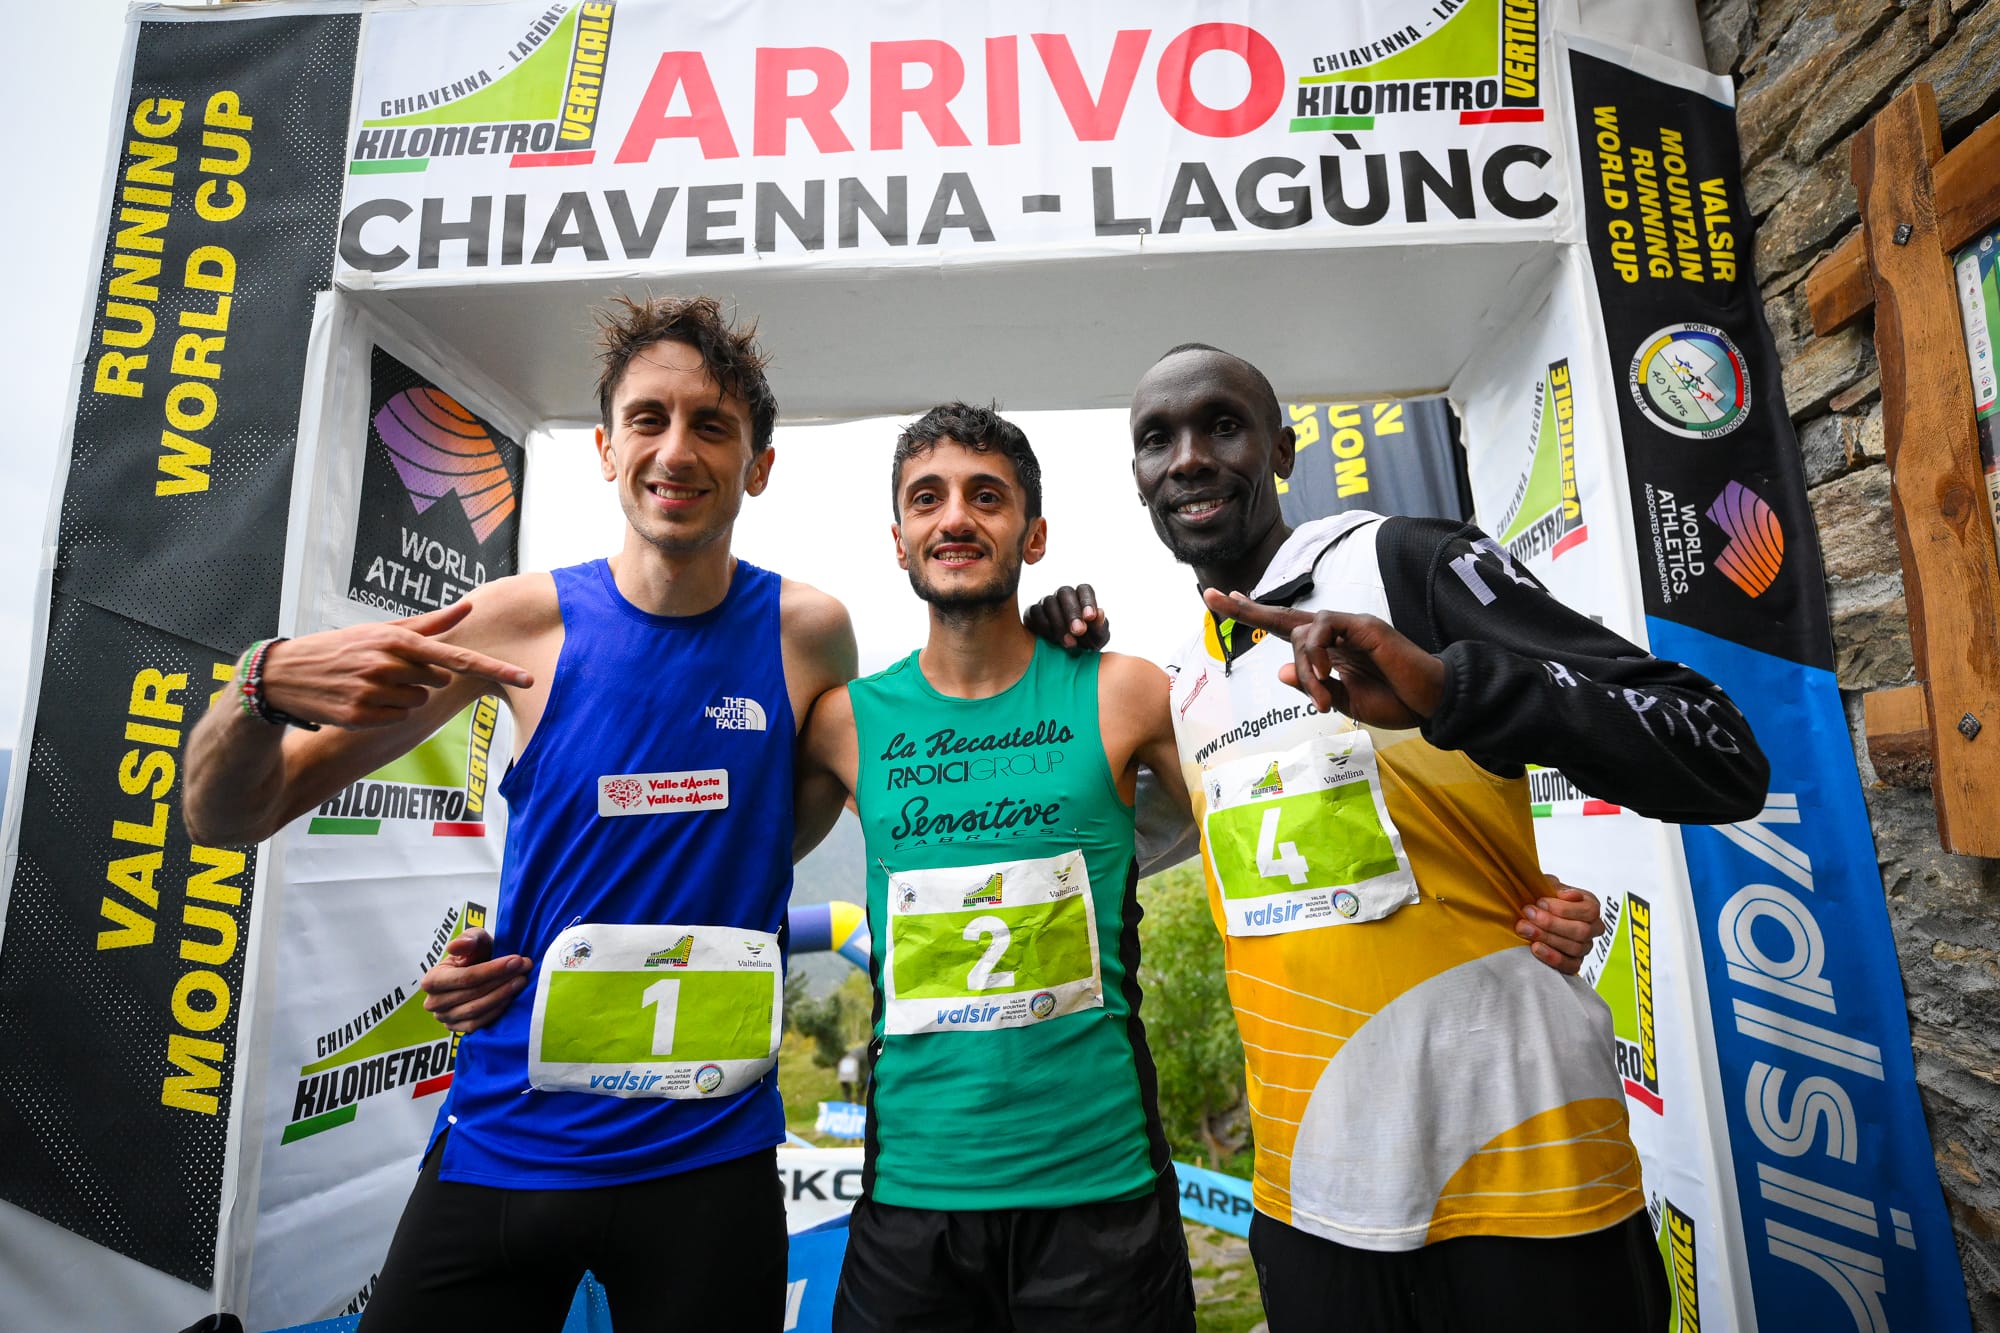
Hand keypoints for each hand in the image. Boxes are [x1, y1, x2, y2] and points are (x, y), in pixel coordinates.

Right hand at [261, 600, 531, 727]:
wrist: (286, 674)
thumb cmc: (342, 647)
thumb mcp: (383, 630)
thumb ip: (430, 623)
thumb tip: (470, 606)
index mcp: (398, 639)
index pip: (458, 656)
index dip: (496, 668)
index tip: (528, 678)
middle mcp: (388, 663)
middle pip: (437, 681)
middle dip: (419, 677)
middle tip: (385, 668)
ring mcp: (373, 690)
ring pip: (419, 702)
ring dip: (402, 696)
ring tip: (370, 683)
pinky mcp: (360, 715)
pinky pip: (397, 718)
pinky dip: (386, 712)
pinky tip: (361, 700)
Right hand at [420, 929, 530, 1032]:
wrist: (478, 971)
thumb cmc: (474, 954)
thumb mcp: (474, 939)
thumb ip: (467, 939)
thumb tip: (456, 946)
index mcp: (432, 980)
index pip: (465, 977)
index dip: (492, 969)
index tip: (516, 960)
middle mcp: (434, 1002)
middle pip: (473, 993)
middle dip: (502, 980)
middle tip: (525, 969)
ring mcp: (445, 1019)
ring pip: (476, 1010)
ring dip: (502, 995)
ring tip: (521, 981)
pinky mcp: (457, 1029)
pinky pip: (477, 1024)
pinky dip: (496, 1011)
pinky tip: (510, 998)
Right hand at [1025, 584, 1111, 651]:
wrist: (1066, 661)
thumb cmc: (1086, 644)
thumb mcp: (1097, 639)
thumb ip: (1100, 626)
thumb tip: (1100, 613)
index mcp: (1082, 597)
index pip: (1084, 590)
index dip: (1087, 601)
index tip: (1090, 617)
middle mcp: (1063, 596)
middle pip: (1065, 593)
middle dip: (1072, 612)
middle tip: (1079, 631)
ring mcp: (1046, 603)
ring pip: (1049, 602)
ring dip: (1059, 623)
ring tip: (1070, 643)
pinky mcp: (1031, 613)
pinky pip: (1035, 612)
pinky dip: (1044, 626)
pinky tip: (1052, 640)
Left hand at [1202, 588, 1445, 727]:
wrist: (1432, 702)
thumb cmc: (1395, 701)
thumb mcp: (1345, 703)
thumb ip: (1314, 689)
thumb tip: (1280, 672)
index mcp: (1329, 650)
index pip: (1285, 629)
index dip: (1255, 615)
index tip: (1224, 601)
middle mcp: (1335, 633)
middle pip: (1283, 617)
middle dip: (1246, 609)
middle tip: (1212, 598)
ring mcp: (1350, 626)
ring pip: (1302, 633)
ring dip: (1305, 668)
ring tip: (1322, 696)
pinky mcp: (1365, 625)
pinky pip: (1325, 630)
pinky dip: (1317, 653)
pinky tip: (1325, 675)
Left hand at [1514, 876, 1604, 975]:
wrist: (1529, 914)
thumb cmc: (1540, 898)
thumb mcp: (1546, 886)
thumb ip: (1555, 886)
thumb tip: (1569, 895)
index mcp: (1591, 906)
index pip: (1589, 911)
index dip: (1564, 908)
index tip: (1540, 902)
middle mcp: (1593, 928)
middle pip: (1581, 930)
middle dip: (1551, 923)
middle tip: (1528, 914)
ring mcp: (1585, 947)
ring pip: (1575, 948)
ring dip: (1547, 938)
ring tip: (1525, 929)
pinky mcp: (1575, 963)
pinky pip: (1571, 966)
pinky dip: (1553, 958)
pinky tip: (1535, 948)